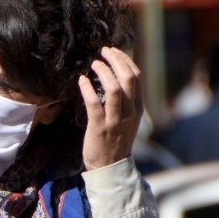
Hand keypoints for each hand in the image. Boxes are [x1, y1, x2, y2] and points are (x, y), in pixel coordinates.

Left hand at [79, 47, 143, 170]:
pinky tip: (81, 81)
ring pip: (114, 89)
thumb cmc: (115, 140)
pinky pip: (95, 104)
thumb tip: (117, 77)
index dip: (125, 60)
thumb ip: (126, 100)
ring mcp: (115, 120)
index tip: (114, 51)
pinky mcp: (99, 127)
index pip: (136, 77)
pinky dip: (87, 89)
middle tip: (103, 51)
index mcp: (137, 108)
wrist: (110, 166)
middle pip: (128, 78)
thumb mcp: (127, 119)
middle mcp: (129, 112)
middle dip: (116, 60)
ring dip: (103, 72)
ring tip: (93, 63)